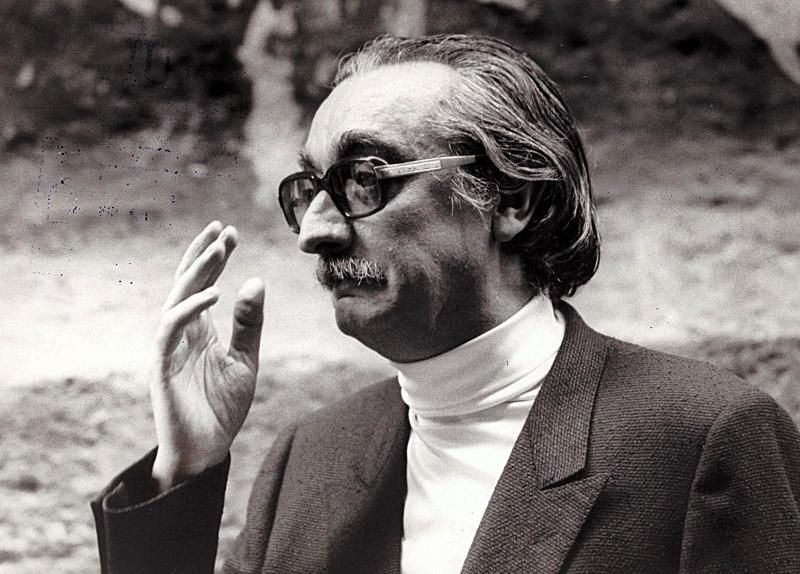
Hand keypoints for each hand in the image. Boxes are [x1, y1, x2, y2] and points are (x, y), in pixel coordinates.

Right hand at [150, 221, 264, 489]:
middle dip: (205, 255)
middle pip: (188, 283)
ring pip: (177, 299)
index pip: (204, 284)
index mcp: (200, 331)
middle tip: (223, 229)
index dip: (215, 257)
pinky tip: (214, 294)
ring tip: (219, 249)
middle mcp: (182, 333)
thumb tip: (256, 281)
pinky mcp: (161, 366)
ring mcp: (169, 348)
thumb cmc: (222, 408)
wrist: (206, 452)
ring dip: (197, 273)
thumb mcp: (245, 360)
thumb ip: (249, 324)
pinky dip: (190, 309)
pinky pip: (170, 329)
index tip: (230, 232)